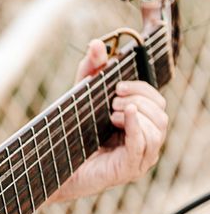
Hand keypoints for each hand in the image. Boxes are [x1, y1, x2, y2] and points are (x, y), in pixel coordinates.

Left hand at [49, 40, 168, 202]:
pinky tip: (124, 116)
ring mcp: (139, 157)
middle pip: (161, 113)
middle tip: (112, 101)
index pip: (157, 102)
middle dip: (139, 100)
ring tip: (111, 113)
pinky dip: (137, 127)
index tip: (118, 86)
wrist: (53, 167)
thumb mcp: (82, 97)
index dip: (142, 89)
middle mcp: (143, 142)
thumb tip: (97, 44)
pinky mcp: (129, 169)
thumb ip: (91, 70)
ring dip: (137, 113)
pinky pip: (144, 144)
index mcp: (138, 126)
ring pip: (158, 128)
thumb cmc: (70, 135)